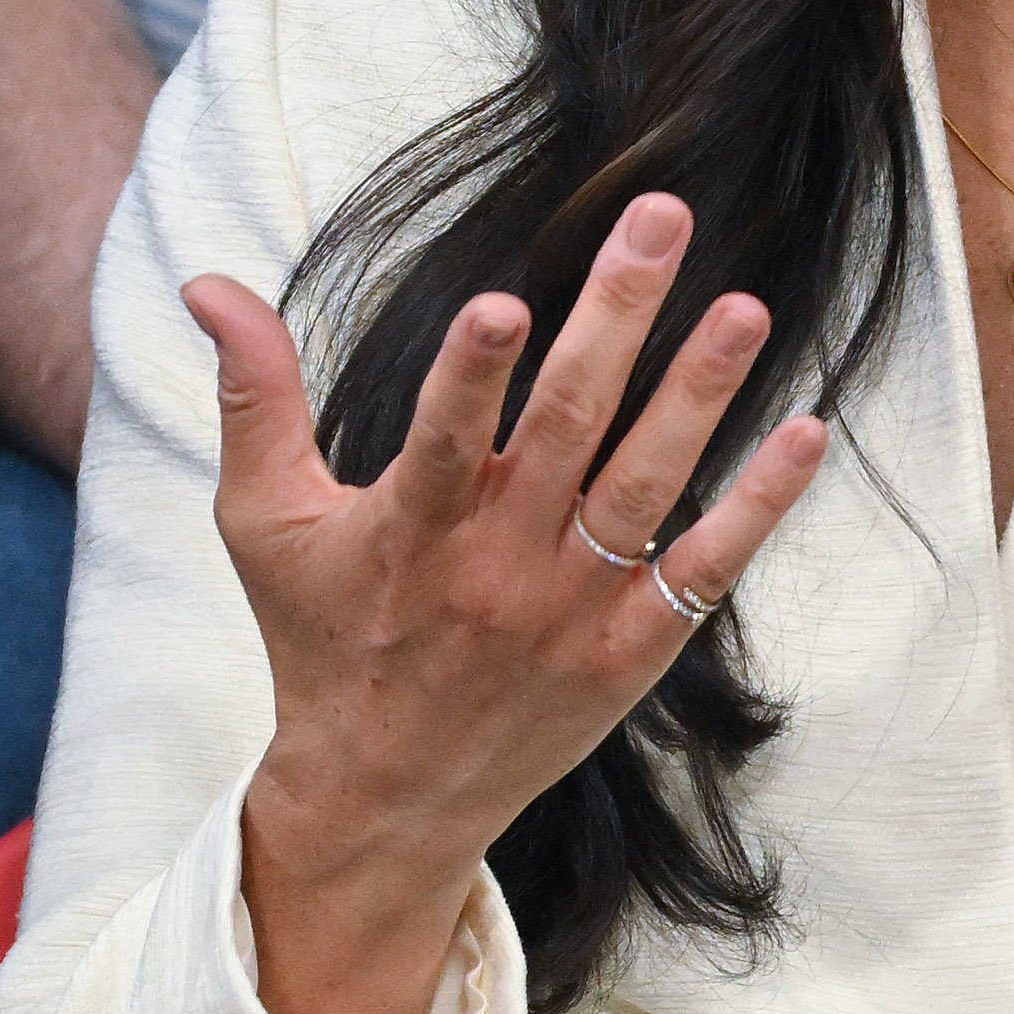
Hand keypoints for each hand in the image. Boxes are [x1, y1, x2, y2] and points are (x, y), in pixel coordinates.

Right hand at [195, 192, 831, 1013]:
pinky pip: (705, 568)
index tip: (506, 301)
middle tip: (661, 218)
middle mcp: (497, 566)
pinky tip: (805, 433)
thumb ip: (253, 398)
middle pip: (568, 427)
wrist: (386, 795)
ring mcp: (572, 608)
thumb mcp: (266, 522)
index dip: (471, 375)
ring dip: (699, 393)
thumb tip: (207, 284)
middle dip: (616, 316)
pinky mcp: (631, 649)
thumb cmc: (321, 637)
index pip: (442, 441)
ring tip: (744, 308)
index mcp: (408, 531)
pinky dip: (758, 504)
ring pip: (647, 485)